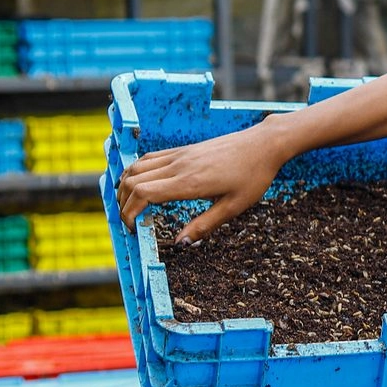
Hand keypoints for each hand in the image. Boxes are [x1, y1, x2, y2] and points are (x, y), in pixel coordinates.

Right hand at [114, 125, 287, 242]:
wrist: (264, 144)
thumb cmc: (253, 176)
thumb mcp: (234, 207)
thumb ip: (205, 225)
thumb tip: (181, 243)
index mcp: (189, 183)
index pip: (143, 194)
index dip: (130, 213)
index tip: (133, 229)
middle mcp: (179, 166)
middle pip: (133, 181)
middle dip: (123, 203)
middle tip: (129, 222)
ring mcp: (180, 155)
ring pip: (137, 167)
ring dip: (125, 187)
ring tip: (129, 206)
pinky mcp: (184, 150)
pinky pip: (150, 158)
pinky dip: (136, 172)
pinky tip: (140, 184)